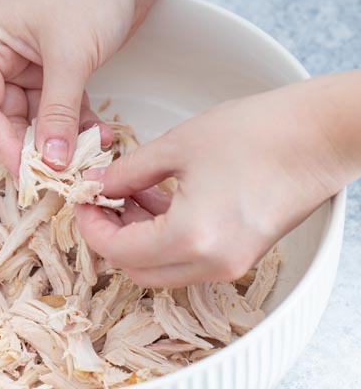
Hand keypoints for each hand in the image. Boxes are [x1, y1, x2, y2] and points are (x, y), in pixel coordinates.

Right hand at [0, 0, 164, 174]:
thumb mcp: (70, 56)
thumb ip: (59, 111)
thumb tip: (51, 159)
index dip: (2, 144)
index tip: (27, 172)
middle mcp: (2, 59)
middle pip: (8, 119)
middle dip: (35, 147)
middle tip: (58, 174)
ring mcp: (29, 68)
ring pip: (37, 120)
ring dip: (62, 140)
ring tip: (88, 153)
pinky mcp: (55, 75)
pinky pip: (59, 112)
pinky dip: (77, 126)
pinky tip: (99, 135)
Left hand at [76, 73, 360, 287]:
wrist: (320, 137)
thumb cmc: (257, 134)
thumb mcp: (177, 147)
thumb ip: (127, 173)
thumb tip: (97, 185)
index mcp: (192, 238)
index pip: (119, 251)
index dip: (91, 227)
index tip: (82, 201)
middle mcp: (211, 264)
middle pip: (137, 270)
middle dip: (111, 237)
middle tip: (101, 200)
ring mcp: (229, 265)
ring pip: (161, 268)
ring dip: (138, 237)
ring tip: (131, 192)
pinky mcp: (240, 256)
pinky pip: (187, 259)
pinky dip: (165, 237)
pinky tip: (159, 199)